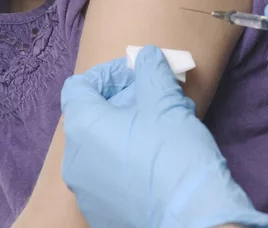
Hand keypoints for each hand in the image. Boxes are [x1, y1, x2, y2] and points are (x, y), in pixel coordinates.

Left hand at [61, 46, 267, 227]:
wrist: (194, 222)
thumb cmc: (173, 155)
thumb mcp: (164, 100)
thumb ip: (150, 69)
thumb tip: (146, 55)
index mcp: (82, 127)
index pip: (78, 86)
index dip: (106, 75)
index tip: (134, 76)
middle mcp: (74, 159)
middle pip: (89, 115)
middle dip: (119, 100)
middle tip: (151, 99)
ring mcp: (84, 190)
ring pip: (98, 145)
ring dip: (123, 129)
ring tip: (157, 128)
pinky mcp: (99, 211)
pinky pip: (105, 174)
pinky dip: (123, 159)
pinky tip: (152, 161)